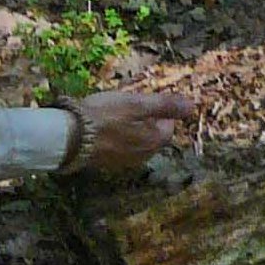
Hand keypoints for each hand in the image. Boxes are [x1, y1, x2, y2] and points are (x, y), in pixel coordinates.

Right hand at [76, 91, 195, 175]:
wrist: (71, 137)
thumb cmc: (105, 116)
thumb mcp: (136, 103)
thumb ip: (165, 105)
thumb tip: (192, 106)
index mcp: (155, 140)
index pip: (168, 125)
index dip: (159, 110)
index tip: (143, 100)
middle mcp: (144, 155)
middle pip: (153, 134)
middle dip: (145, 120)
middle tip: (128, 105)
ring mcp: (126, 161)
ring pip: (136, 141)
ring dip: (130, 129)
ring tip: (114, 114)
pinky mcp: (109, 164)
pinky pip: (121, 148)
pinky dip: (117, 137)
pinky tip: (103, 128)